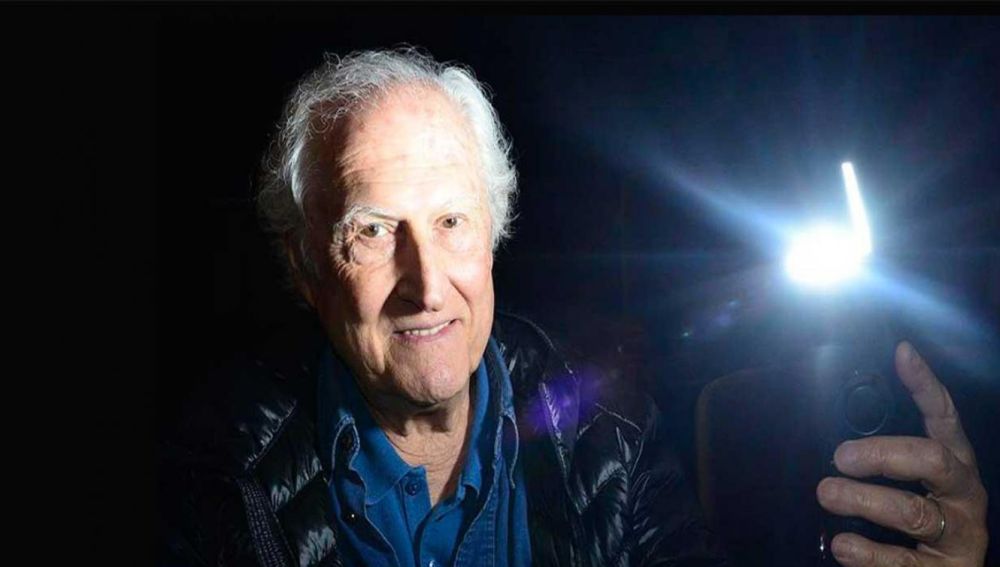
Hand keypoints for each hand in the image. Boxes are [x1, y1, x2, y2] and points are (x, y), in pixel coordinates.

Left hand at [816, 341, 988, 565]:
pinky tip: (843, 545)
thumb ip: (880, 461)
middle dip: (884, 453)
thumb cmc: (911, 527)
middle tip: (841, 457)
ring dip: (863, 500)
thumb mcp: (904, 486)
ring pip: (912, 512)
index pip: (943, 418)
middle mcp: (964, 497)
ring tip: (827, 493)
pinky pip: (902, 562)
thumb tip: (834, 438)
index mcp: (954, 467)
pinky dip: (868, 553)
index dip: (925, 385)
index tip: (902, 353)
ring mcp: (959, 537)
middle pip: (933, 461)